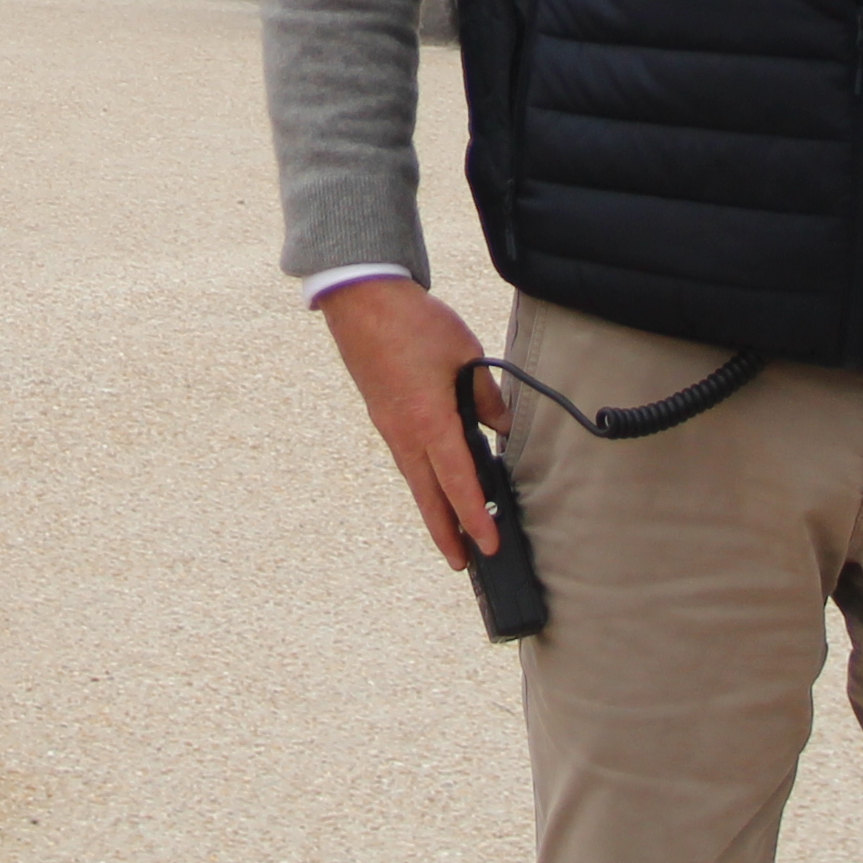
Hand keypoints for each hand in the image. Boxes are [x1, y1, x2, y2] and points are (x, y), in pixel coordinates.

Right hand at [316, 277, 504, 566]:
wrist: (362, 299)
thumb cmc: (413, 322)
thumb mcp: (464, 353)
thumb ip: (485, 394)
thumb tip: (500, 424)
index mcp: (428, 420)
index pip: (458, 481)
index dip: (475, 516)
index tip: (489, 544)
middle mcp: (405, 432)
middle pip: (428, 496)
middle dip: (446, 533)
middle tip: (463, 564)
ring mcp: (390, 426)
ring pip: (415, 479)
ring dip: (433, 509)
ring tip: (451, 533)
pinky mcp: (383, 414)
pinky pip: (406, 459)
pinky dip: (422, 480)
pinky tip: (433, 483)